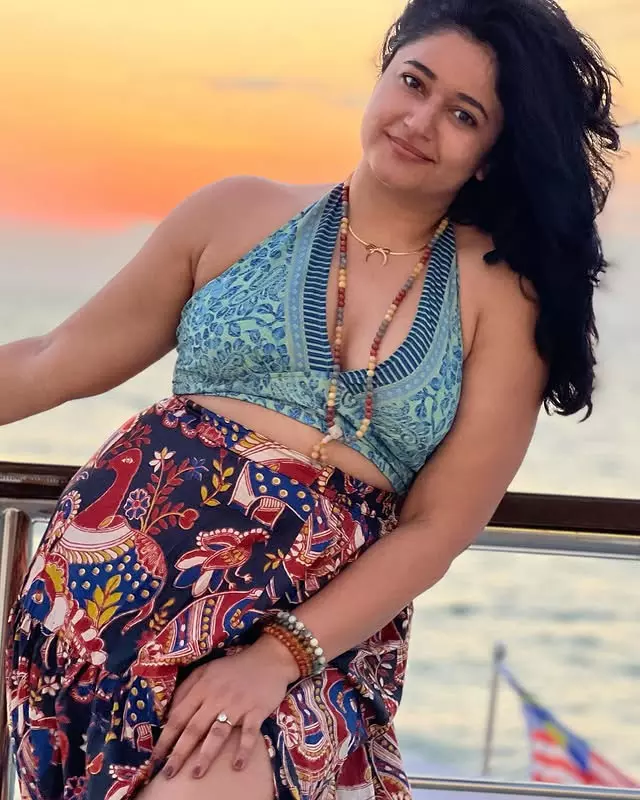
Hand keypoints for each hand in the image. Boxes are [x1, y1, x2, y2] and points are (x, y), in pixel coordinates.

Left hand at [152, 634, 299, 778]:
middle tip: (168, 773)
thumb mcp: (207, 670)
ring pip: (218, 732)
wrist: (269, 658)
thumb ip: (187, 688)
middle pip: (194, 728)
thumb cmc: (234, 667)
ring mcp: (237, 705)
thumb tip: (169, 713)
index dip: (165, 738)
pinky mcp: (257, 710)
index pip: (178, 716)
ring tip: (196, 774)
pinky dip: (243, 749)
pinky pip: (249, 733)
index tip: (154, 758)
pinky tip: (237, 765)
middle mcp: (217, 697)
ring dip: (206, 754)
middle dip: (179, 753)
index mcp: (202, 687)